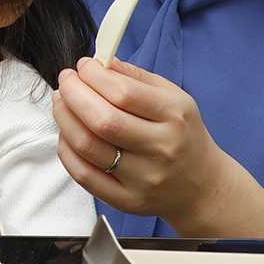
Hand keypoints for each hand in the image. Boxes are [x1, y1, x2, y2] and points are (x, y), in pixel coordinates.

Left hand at [53, 57, 263, 237]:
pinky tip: (68, 133)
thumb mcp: (174, 97)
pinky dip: (66, 149)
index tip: (83, 66)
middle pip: (101, 120)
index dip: (93, 75)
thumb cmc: (183, 136)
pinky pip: (83, 174)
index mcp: (174, 116)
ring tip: (62, 102)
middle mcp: (160, 149)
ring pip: (87, 146)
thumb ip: (136, 77)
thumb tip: (99, 62)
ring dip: (64, 118)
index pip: (123, 92)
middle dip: (73, 94)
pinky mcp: (126, 200)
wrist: (201, 187)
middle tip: (66, 81)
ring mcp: (143, 178)